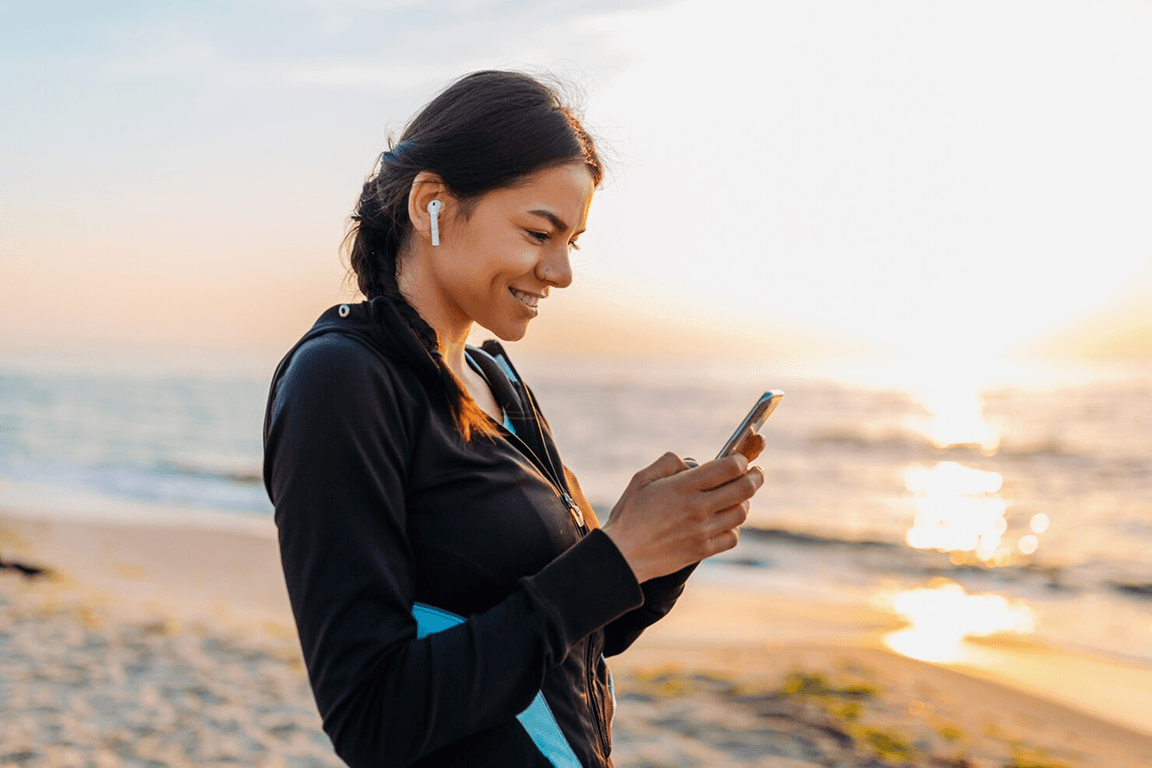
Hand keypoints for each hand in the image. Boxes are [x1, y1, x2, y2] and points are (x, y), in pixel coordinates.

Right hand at [601, 448, 765, 582]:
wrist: (622, 555)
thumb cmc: (630, 514)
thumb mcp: (642, 478)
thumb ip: (669, 462)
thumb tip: (693, 462)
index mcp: (683, 487)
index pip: (728, 468)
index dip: (741, 460)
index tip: (741, 460)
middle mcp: (697, 508)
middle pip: (744, 489)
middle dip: (756, 477)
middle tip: (757, 472)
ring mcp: (702, 531)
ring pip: (741, 513)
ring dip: (745, 502)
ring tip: (740, 496)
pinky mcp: (702, 550)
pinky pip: (732, 537)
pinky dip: (734, 528)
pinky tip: (726, 522)